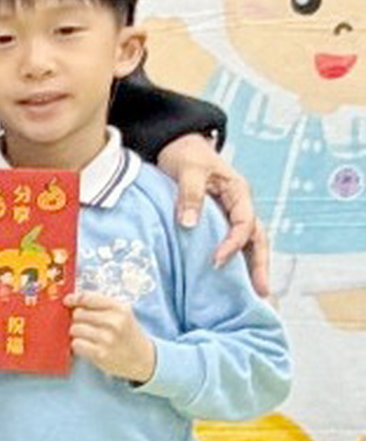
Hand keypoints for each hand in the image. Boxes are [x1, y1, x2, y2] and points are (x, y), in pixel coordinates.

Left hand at [67, 291, 156, 382]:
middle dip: (78, 319)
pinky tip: (89, 346)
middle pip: (78, 314)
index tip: (68, 302)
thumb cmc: (127, 333)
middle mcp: (114, 322)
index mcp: (120, 308)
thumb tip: (69, 299)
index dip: (74, 299)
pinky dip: (79, 345)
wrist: (145, 359)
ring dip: (78, 333)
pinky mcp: (101, 354)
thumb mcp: (121, 314)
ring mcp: (107, 339)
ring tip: (89, 337)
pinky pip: (76, 344)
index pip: (87, 297)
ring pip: (75, 329)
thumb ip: (99, 304)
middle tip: (87, 325)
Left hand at [156, 132, 267, 295]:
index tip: (217, 260)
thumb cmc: (186, 155)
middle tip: (262, 291)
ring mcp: (231, 214)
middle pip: (257, 238)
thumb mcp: (188, 170)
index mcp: (238, 192)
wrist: (178, 145)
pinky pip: (231, 242)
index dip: (233, 243)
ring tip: (256, 294)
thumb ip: (190, 195)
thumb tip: (189, 224)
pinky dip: (235, 260)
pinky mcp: (218, 220)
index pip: (244, 223)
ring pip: (248, 243)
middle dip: (260, 265)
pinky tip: (232, 279)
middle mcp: (240, 206)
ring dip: (252, 267)